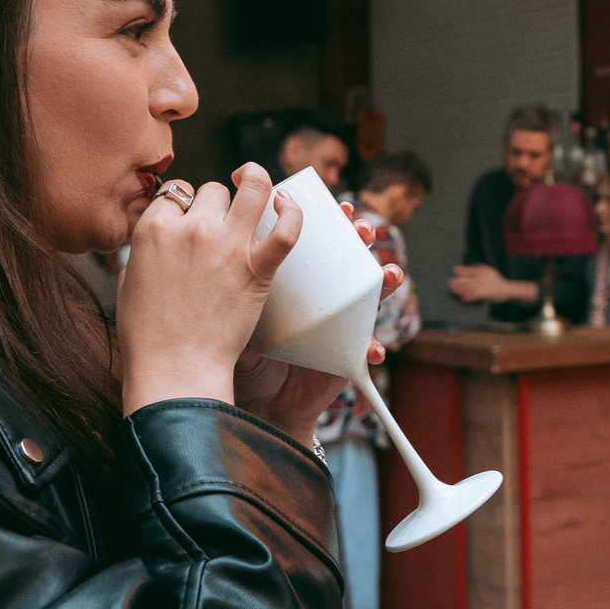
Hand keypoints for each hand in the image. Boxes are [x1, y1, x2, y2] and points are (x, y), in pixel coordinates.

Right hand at [115, 164, 301, 414]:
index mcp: (152, 229)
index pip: (174, 193)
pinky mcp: (256, 268)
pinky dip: (293, 211)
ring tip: (260, 190)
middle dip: (217, 204)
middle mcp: (191, 228)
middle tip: (220, 228)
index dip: (185, 204)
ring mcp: (226, 245)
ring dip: (256, 185)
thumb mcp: (128, 282)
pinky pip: (286, 228)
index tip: (190, 218)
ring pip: (252, 190)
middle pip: (213, 191)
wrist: (174, 368)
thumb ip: (143, 251)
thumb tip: (155, 238)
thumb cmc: (147, 335)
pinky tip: (288, 205)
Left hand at [234, 205, 401, 445]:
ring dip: (384, 279)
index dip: (329, 220)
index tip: (336, 205)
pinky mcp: (348, 355)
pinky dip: (375, 346)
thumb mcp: (237, 316)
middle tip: (360, 225)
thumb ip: (233, 289)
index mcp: (299, 282)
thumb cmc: (247, 356)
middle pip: (349, 257)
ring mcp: (340, 322)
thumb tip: (220, 249)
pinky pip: (368, 346)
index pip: (317, 242)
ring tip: (389, 273)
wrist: (258, 402)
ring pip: (369, 293)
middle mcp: (324, 296)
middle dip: (360, 236)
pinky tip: (375, 348)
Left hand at [447, 263, 533, 305]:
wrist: (508, 289)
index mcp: (482, 270)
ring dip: (459, 290)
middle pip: (466, 279)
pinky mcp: (483, 293)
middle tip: (450, 282)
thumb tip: (467, 270)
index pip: (469, 270)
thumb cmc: (497, 281)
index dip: (460, 270)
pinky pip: (473, 296)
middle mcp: (481, 277)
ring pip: (467, 288)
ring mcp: (482, 285)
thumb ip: (479, 270)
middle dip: (457, 281)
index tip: (454, 270)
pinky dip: (467, 298)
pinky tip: (462, 299)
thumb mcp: (489, 271)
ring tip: (453, 290)